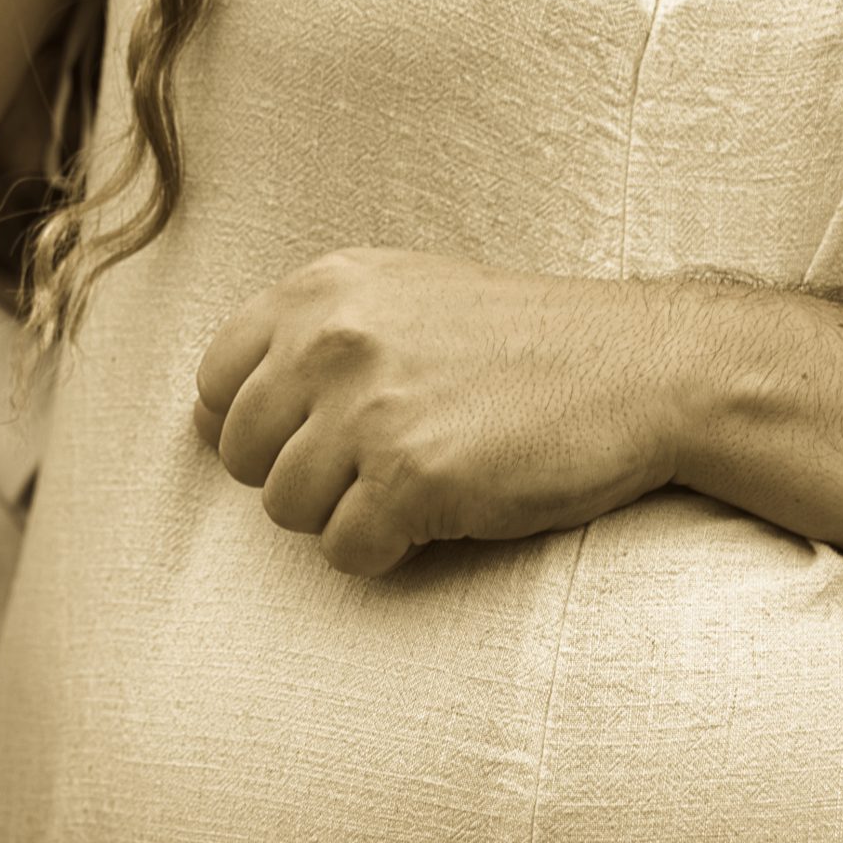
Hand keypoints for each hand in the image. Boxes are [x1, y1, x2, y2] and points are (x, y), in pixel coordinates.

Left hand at [191, 246, 696, 574]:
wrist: (642, 369)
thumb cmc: (527, 344)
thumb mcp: (405, 300)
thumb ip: (308, 340)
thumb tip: (199, 420)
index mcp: (324, 290)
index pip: (214, 381)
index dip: (257, 427)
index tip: (319, 438)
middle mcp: (333, 341)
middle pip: (241, 454)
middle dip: (300, 476)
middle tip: (380, 467)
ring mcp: (370, 410)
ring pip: (285, 510)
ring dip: (345, 516)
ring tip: (417, 485)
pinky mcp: (412, 478)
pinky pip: (345, 551)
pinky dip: (386, 553)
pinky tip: (438, 518)